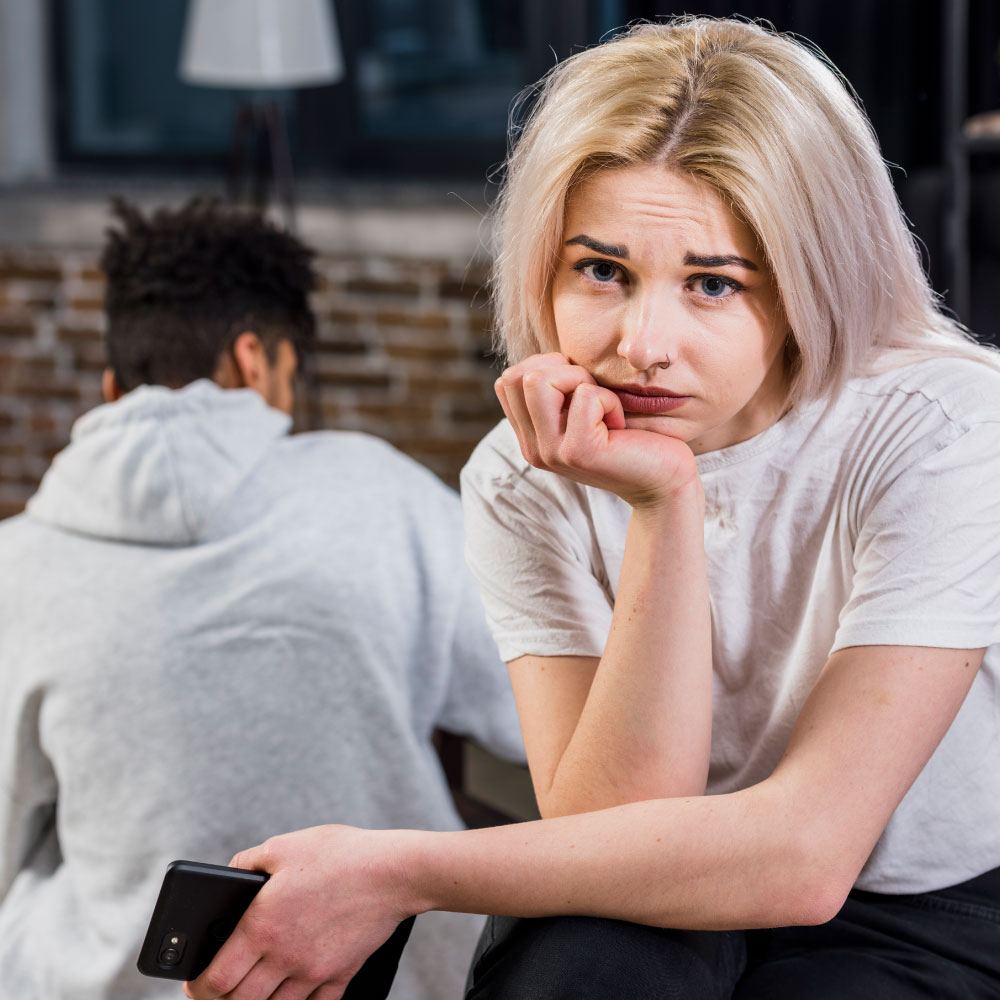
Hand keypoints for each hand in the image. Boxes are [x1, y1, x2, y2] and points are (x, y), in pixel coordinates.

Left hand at [184, 825, 415, 999]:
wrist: (393, 871)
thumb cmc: (340, 855)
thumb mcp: (285, 846)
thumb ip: (248, 861)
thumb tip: (228, 874)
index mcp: (262, 925)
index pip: (215, 979)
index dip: (197, 987)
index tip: (195, 982)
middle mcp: (284, 956)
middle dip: (221, 999)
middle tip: (218, 988)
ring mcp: (313, 971)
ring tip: (251, 989)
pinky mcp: (340, 976)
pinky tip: (291, 993)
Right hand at [496, 353, 698, 507]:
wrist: (662, 482)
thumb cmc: (629, 438)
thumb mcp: (581, 413)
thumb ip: (557, 394)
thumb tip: (548, 359)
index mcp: (530, 438)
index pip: (507, 382)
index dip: (544, 368)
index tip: (577, 388)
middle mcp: (534, 449)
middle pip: (516, 377)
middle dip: (560, 369)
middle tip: (592, 394)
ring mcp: (552, 453)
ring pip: (538, 380)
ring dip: (580, 380)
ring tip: (602, 405)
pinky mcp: (578, 452)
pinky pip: (586, 396)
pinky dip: (610, 400)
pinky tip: (620, 425)